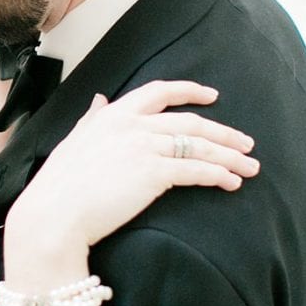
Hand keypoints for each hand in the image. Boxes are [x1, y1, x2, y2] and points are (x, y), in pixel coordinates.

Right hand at [8, 81, 257, 253]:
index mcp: (113, 115)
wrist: (54, 213)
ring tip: (250, 167)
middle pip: (190, 122)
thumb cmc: (59, 184)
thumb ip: (91, 119)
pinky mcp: (155, 173)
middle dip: (224, 132)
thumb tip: (99, 100)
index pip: (159, 91)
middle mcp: (132, 125)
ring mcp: (145, 147)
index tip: (212, 96)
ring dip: (229, 156)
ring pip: (199, 146)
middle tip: (246, 142)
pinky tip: (232, 182)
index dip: (190, 91)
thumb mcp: (74, 141)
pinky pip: (196, 170)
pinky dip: (219, 175)